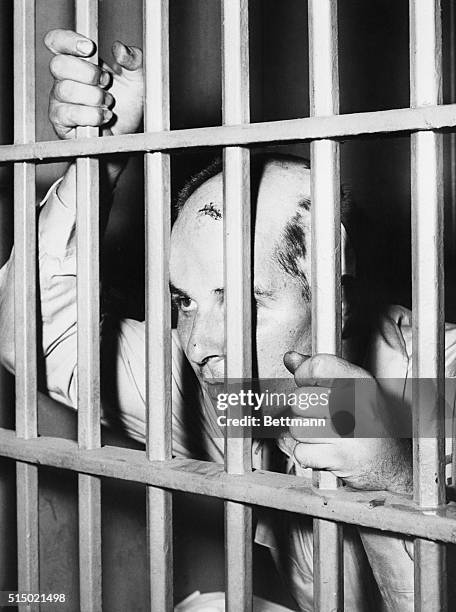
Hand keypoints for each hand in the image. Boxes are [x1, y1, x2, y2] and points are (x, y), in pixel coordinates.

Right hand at [45, 29, 143, 138]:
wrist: (129, 133)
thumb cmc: (128, 103)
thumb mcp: (137, 77)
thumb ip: (133, 59)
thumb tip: (120, 49)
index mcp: (77, 61)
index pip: (56, 41)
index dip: (68, 41)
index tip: (90, 48)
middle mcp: (64, 79)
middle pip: (58, 65)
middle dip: (88, 73)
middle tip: (106, 82)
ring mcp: (60, 100)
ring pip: (66, 90)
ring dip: (94, 97)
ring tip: (108, 103)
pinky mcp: (62, 122)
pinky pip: (68, 114)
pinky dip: (91, 115)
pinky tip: (104, 117)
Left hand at [278, 351, 411, 493]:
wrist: (396, 463)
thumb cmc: (374, 424)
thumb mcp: (354, 388)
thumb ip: (321, 371)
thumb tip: (291, 358)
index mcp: (359, 383)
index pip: (317, 366)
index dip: (303, 375)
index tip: (307, 382)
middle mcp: (354, 405)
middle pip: (300, 399)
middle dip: (304, 411)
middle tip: (322, 416)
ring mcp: (346, 432)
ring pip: (297, 427)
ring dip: (306, 434)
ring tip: (325, 434)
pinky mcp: (338, 457)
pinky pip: (301, 452)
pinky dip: (308, 455)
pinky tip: (326, 450)